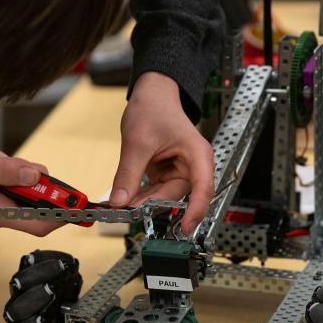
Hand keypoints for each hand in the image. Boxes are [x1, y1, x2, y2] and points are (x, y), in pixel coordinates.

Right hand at [0, 141, 58, 235]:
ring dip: (2, 164)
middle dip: (24, 175)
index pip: (41, 224)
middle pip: (30, 199)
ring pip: (14, 183)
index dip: (63, 214)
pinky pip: (0, 176)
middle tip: (0, 159)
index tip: (79, 202)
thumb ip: (7, 171)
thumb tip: (36, 175)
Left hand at [111, 72, 213, 233]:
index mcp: (197, 155)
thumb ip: (128, 175)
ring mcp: (180, 170)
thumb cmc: (154, 108)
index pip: (203, 189)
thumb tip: (119, 202)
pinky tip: (126, 195)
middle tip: (127, 209)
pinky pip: (156, 191)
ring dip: (144, 201)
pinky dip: (141, 194)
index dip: (195, 211)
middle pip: (177, 196)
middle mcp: (193, 166)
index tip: (185, 229)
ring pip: (164, 196)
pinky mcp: (167, 173)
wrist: (152, 94)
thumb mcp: (137, 142)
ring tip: (122, 201)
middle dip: (152, 204)